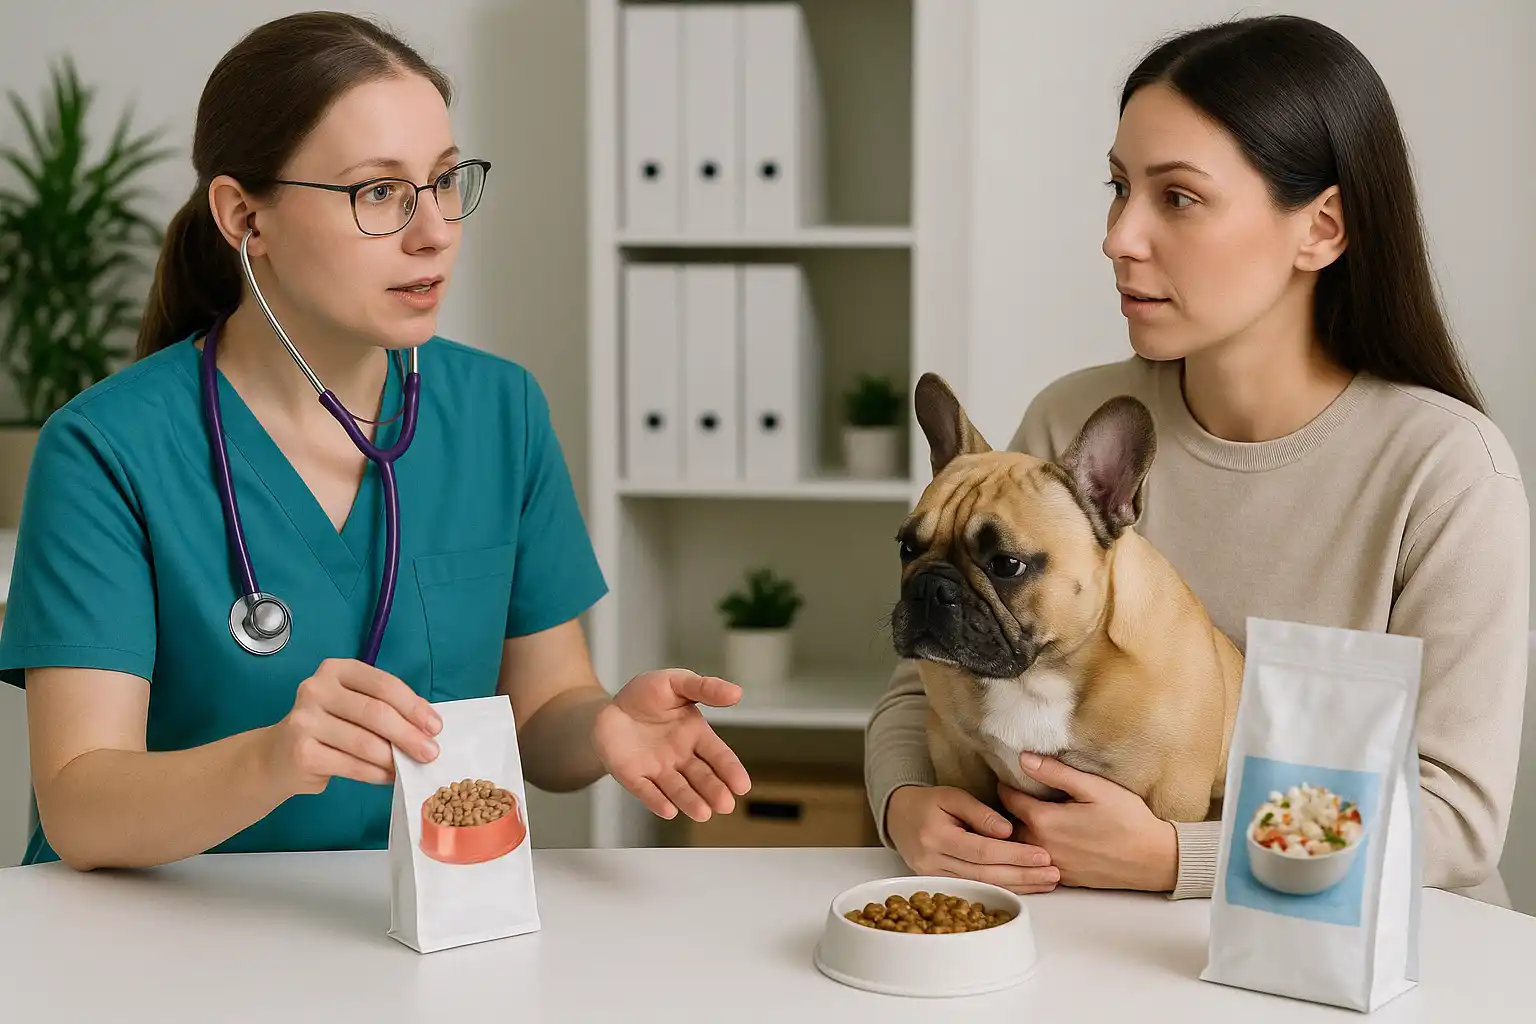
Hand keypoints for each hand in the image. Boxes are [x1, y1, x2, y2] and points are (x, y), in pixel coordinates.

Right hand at [262, 658, 441, 795]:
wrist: (277, 757)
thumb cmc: (327, 728)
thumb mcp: (353, 706)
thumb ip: (384, 709)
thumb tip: (426, 729)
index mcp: (336, 670)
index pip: (383, 685)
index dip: (413, 706)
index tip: (435, 726)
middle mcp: (316, 689)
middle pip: (375, 713)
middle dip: (409, 735)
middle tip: (430, 752)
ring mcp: (305, 720)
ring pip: (365, 743)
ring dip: (394, 758)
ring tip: (410, 767)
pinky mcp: (302, 752)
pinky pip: (352, 765)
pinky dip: (376, 774)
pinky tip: (388, 777)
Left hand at [592, 669, 751, 820]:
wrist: (610, 707)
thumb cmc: (648, 694)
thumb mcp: (677, 682)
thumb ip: (705, 688)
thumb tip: (737, 693)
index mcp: (696, 736)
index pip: (718, 756)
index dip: (730, 770)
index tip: (742, 786)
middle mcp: (681, 758)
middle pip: (702, 777)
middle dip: (714, 791)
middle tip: (725, 805)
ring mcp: (658, 770)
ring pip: (677, 788)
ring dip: (690, 801)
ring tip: (703, 813)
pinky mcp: (634, 777)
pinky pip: (646, 790)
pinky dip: (657, 801)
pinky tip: (669, 810)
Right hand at [886, 785, 1058, 893]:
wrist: (898, 817)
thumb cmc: (929, 802)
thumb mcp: (952, 796)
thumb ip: (980, 813)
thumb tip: (1008, 831)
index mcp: (936, 837)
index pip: (982, 851)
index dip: (1014, 854)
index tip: (1042, 855)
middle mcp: (933, 862)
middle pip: (986, 873)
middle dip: (1023, 874)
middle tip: (1053, 872)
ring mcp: (934, 878)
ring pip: (983, 885)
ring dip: (1018, 886)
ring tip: (1048, 881)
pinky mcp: (939, 886)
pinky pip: (976, 888)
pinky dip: (1003, 888)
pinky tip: (1025, 886)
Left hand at [998, 753, 1176, 890]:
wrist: (1154, 859)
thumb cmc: (1127, 819)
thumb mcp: (1093, 787)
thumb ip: (1055, 772)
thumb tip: (1023, 759)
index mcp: (1044, 821)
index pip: (1007, 799)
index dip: (1006, 786)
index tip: (1007, 778)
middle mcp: (1041, 846)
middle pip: (1008, 827)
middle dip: (1003, 812)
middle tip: (1011, 798)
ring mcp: (1051, 865)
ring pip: (1020, 848)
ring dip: (1016, 834)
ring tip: (1022, 819)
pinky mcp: (1064, 879)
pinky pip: (1036, 864)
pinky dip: (1030, 854)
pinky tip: (1042, 842)